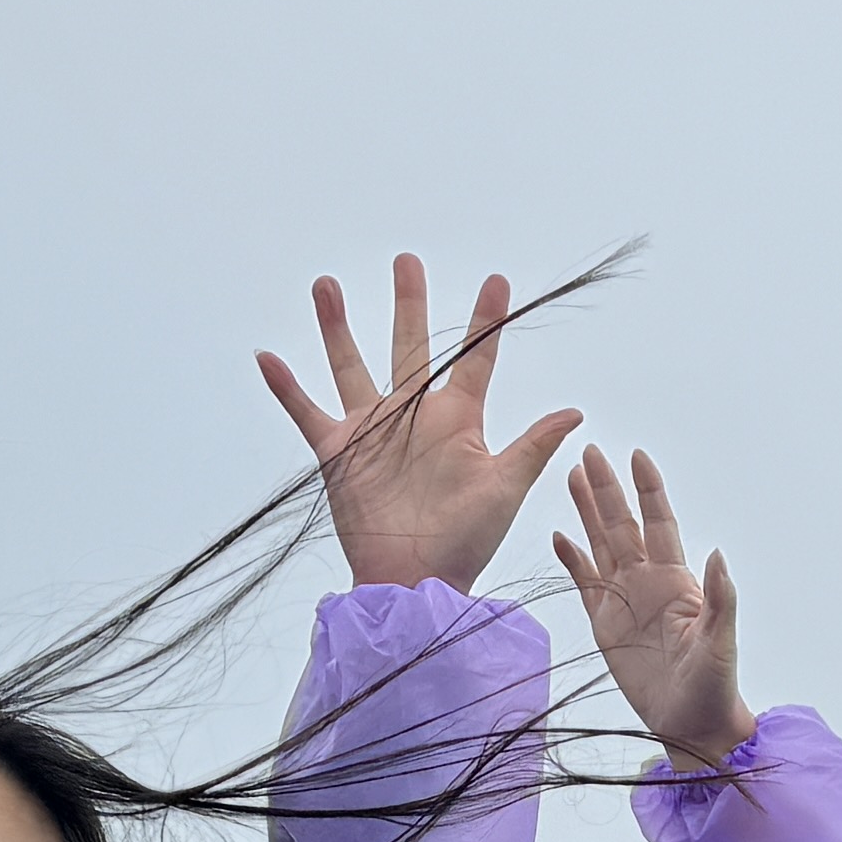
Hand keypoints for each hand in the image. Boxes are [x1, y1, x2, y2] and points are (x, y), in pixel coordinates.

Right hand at [264, 256, 578, 594]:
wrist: (413, 581)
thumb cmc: (465, 543)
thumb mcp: (504, 491)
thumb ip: (533, 448)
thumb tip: (576, 414)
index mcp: (457, 419)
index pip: (476, 358)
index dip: (486, 320)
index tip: (497, 281)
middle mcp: (413, 415)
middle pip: (409, 346)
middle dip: (407, 302)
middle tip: (406, 260)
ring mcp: (372, 431)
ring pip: (351, 364)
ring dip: (337, 327)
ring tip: (327, 285)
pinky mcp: (337, 452)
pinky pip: (306, 411)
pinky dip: (285, 387)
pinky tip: (266, 356)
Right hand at [554, 445, 752, 768]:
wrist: (691, 722)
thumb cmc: (713, 685)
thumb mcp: (719, 642)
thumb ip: (718, 599)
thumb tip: (716, 554)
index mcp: (676, 581)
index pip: (659, 523)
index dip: (648, 490)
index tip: (637, 456)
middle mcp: (648, 582)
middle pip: (623, 525)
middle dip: (606, 489)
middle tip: (590, 452)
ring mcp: (625, 599)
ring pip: (601, 544)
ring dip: (587, 512)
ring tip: (572, 475)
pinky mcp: (605, 623)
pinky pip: (585, 582)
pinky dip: (572, 559)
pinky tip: (559, 536)